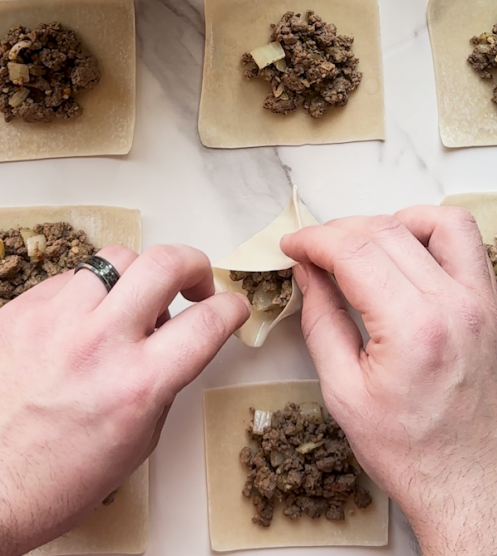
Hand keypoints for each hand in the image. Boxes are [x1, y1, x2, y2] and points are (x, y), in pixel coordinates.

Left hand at [0, 244, 248, 555]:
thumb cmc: (51, 481)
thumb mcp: (135, 443)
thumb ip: (163, 383)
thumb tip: (177, 342)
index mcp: (136, 385)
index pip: (206, 322)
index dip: (231, 308)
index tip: (230, 306)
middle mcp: (98, 344)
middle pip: (165, 263)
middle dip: (194, 265)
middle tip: (194, 281)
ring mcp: (55, 321)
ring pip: (116, 258)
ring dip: (136, 277)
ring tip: (130, 302)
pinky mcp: (20, 312)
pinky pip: (69, 279)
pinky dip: (87, 294)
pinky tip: (82, 322)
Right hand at [281, 207, 496, 555]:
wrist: (476, 489)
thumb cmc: (414, 455)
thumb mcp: (345, 394)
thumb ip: (321, 321)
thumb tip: (309, 272)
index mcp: (413, 328)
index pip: (354, 251)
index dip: (313, 239)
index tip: (292, 245)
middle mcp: (453, 305)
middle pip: (387, 231)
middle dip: (339, 230)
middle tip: (313, 250)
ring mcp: (481, 302)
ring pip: (435, 222)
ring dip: (390, 222)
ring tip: (361, 247)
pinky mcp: (492, 307)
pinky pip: (467, 243)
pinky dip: (432, 232)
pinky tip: (406, 253)